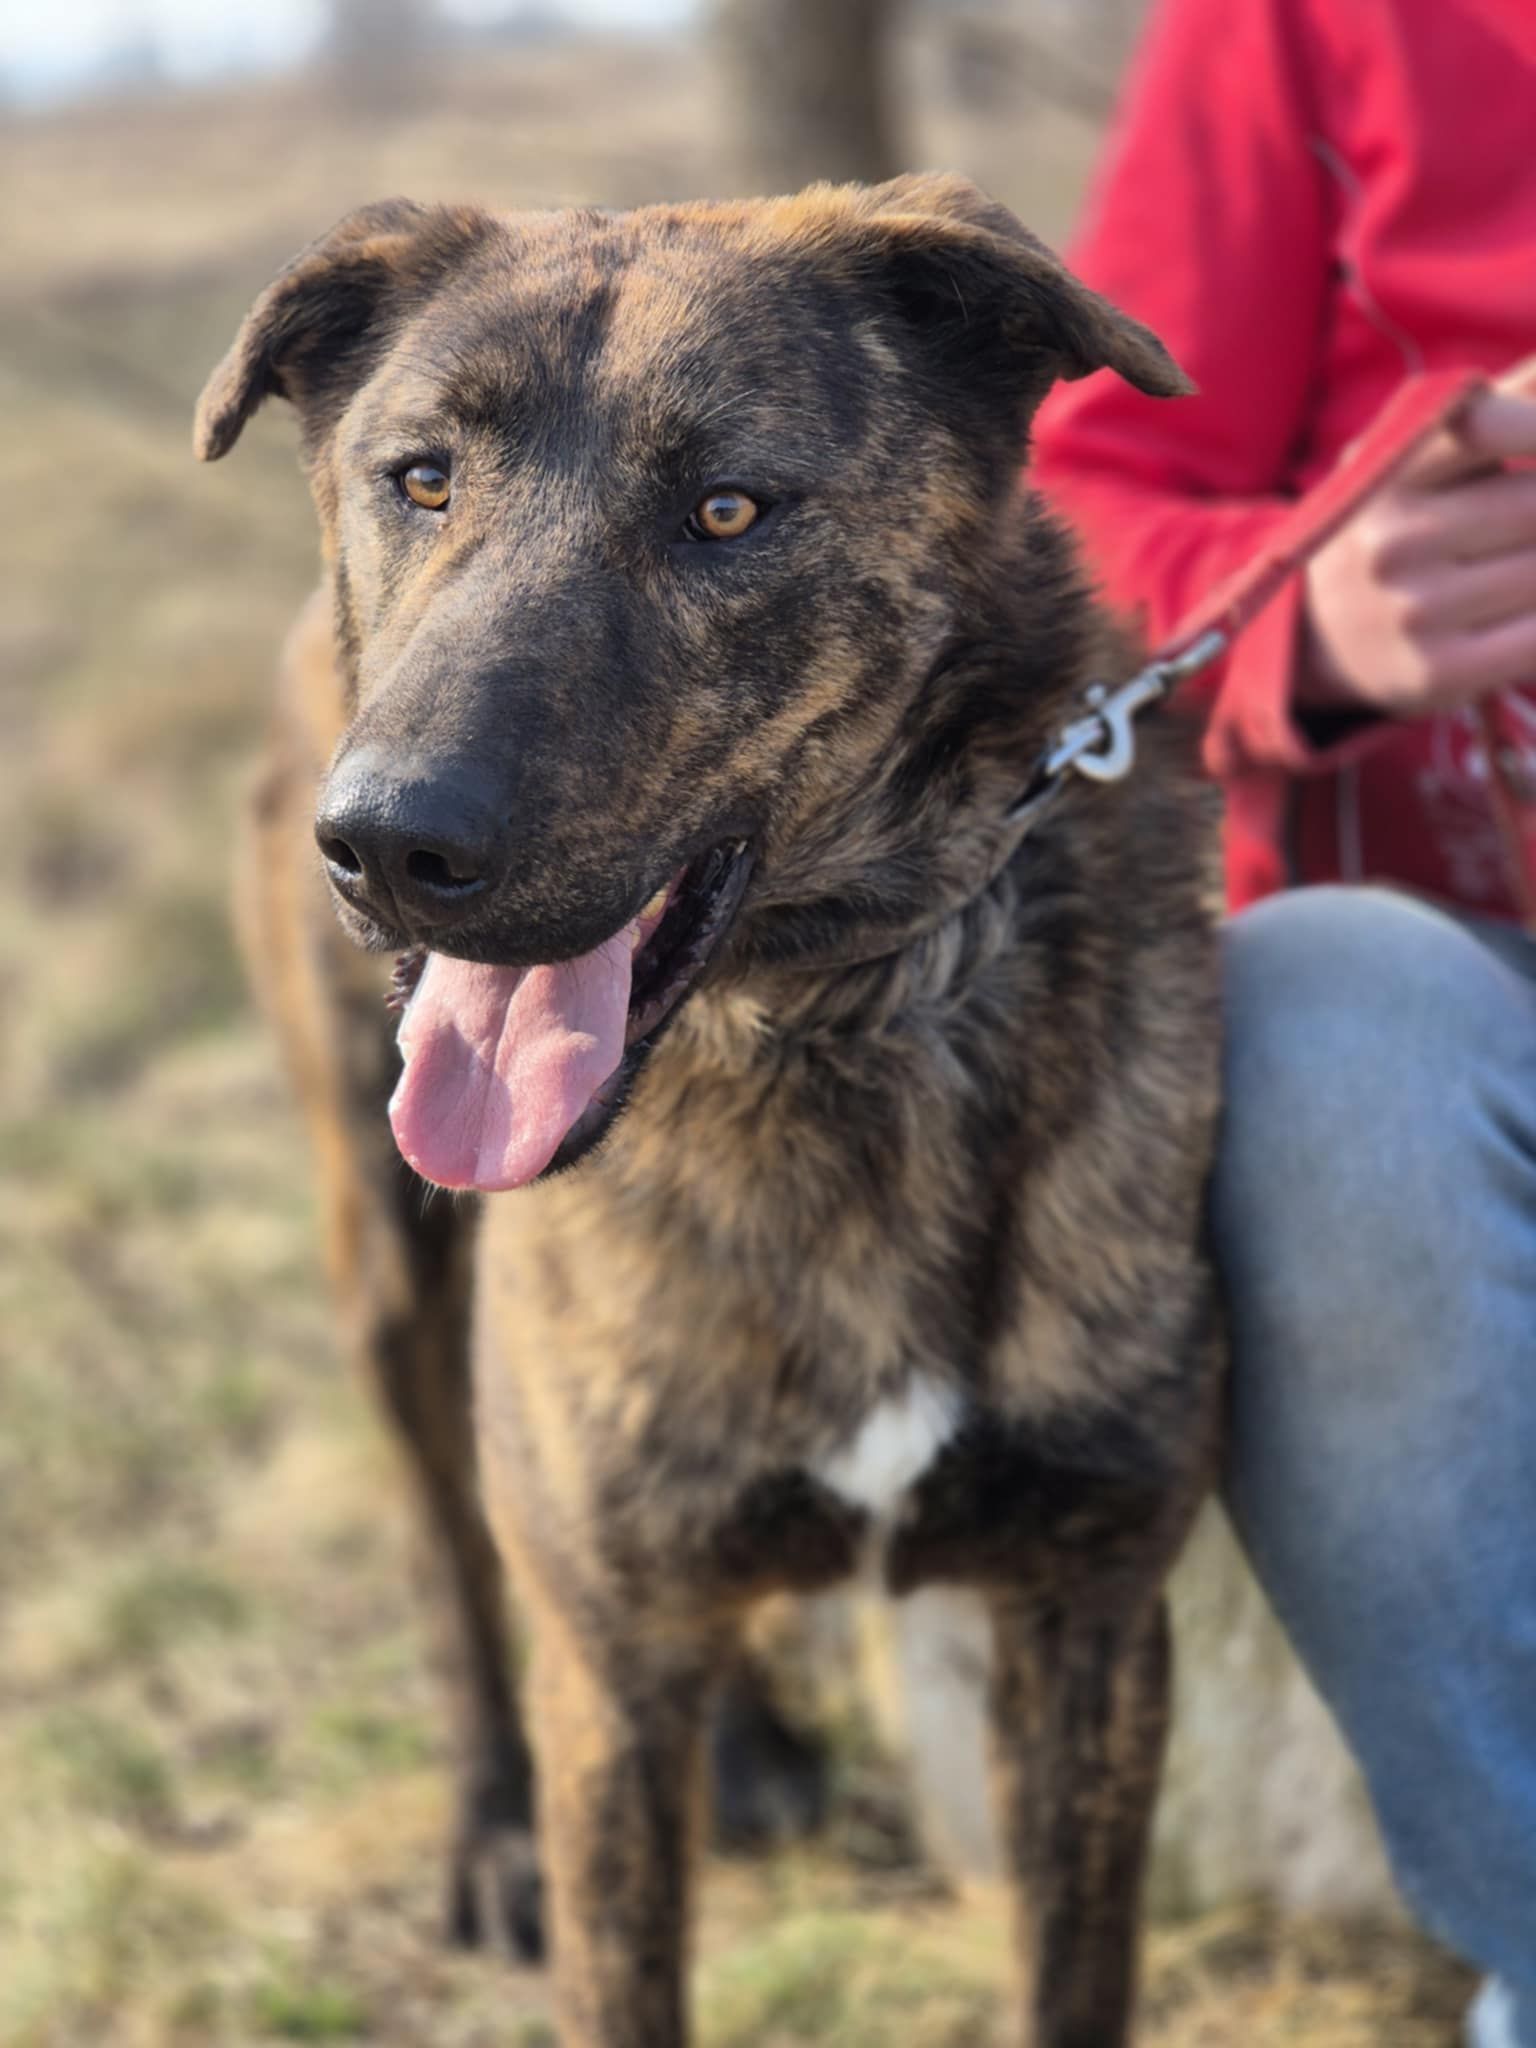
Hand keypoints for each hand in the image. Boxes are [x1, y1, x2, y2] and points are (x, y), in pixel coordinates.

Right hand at [1301, 358, 1535, 716]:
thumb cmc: (1398, 526)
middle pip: (1534, 505)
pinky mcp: (1437, 673)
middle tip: (1521, 527)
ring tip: (1514, 562)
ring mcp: (1414, 611)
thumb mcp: (1421, 454)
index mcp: (1391, 471)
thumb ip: (1503, 400)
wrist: (1315, 639)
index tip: (1534, 452)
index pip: (1488, 425)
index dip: (1533, 432)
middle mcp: (1394, 541)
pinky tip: (1522, 609)